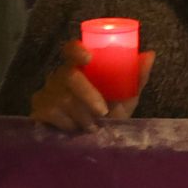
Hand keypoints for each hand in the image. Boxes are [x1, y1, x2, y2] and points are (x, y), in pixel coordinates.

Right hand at [29, 40, 154, 131]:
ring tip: (93, 125)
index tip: (88, 58)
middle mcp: (59, 75)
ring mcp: (45, 92)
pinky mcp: (38, 110)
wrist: (95, 139)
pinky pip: (51, 113)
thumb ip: (137, 76)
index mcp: (80, 67)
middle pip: (69, 76)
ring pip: (62, 98)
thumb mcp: (127, 95)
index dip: (76, 50)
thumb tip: (150, 54)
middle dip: (88, 95)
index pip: (71, 49)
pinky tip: (75, 128)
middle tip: (103, 112)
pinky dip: (68, 123)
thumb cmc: (112, 111)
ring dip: (82, 115)